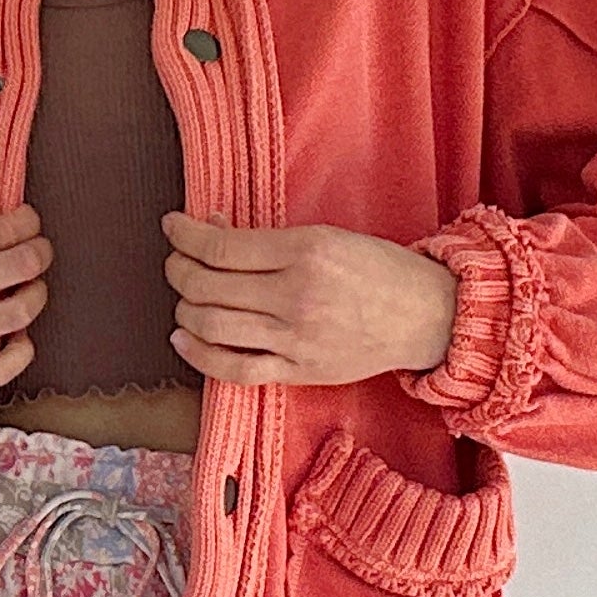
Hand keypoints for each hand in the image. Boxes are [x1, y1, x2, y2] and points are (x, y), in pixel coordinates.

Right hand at [0, 207, 50, 402]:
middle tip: (39, 252)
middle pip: (19, 265)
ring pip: (19, 312)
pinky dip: (23, 351)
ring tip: (30, 290)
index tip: (29, 223)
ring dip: (37, 296)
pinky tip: (18, 337)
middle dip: (41, 253)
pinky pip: (3, 368)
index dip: (27, 223)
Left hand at [163, 213, 458, 388]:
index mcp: (306, 251)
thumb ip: (269, 240)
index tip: (172, 227)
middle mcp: (296, 295)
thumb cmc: (377, 270)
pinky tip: (184, 339)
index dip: (185, 237)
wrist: (424, 316)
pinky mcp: (298, 370)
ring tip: (184, 298)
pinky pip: (235, 369)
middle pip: (209, 286)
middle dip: (178, 271)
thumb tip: (210, 230)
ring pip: (214, 327)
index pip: (222, 247)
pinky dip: (200, 355)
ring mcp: (295, 338)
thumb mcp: (327, 236)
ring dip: (185, 309)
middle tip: (175, 262)